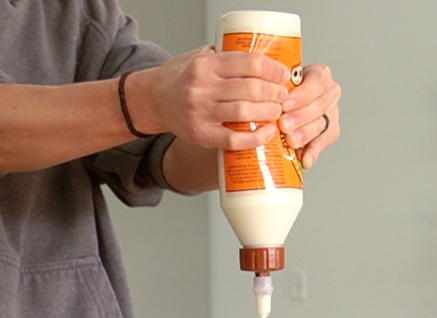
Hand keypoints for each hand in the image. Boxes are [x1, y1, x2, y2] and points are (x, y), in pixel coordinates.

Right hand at [128, 47, 290, 150]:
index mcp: (205, 65)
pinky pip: (234, 139)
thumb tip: (264, 61)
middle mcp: (202, 88)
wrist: (152, 100)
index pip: (249, 63)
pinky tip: (267, 132)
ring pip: (245, 113)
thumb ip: (226, 58)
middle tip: (283, 95)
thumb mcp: (198, 58)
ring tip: (277, 111)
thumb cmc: (180, 78)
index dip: (273, 69)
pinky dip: (256, 137)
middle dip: (275, 92)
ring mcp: (200, 113)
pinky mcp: (200, 135)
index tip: (283, 74)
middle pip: (251, 88)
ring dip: (269, 112)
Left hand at [278, 64, 340, 168]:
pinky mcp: (330, 132)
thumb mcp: (278, 81)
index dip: (301, 95)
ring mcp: (332, 113)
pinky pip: (323, 143)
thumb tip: (266, 93)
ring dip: (305, 134)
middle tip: (284, 125)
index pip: (317, 82)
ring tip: (290, 141)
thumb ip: (276, 86)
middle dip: (300, 117)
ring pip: (322, 124)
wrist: (280, 103)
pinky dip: (313, 152)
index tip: (285, 105)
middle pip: (319, 105)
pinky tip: (305, 159)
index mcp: (320, 75)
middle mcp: (330, 93)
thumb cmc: (278, 89)